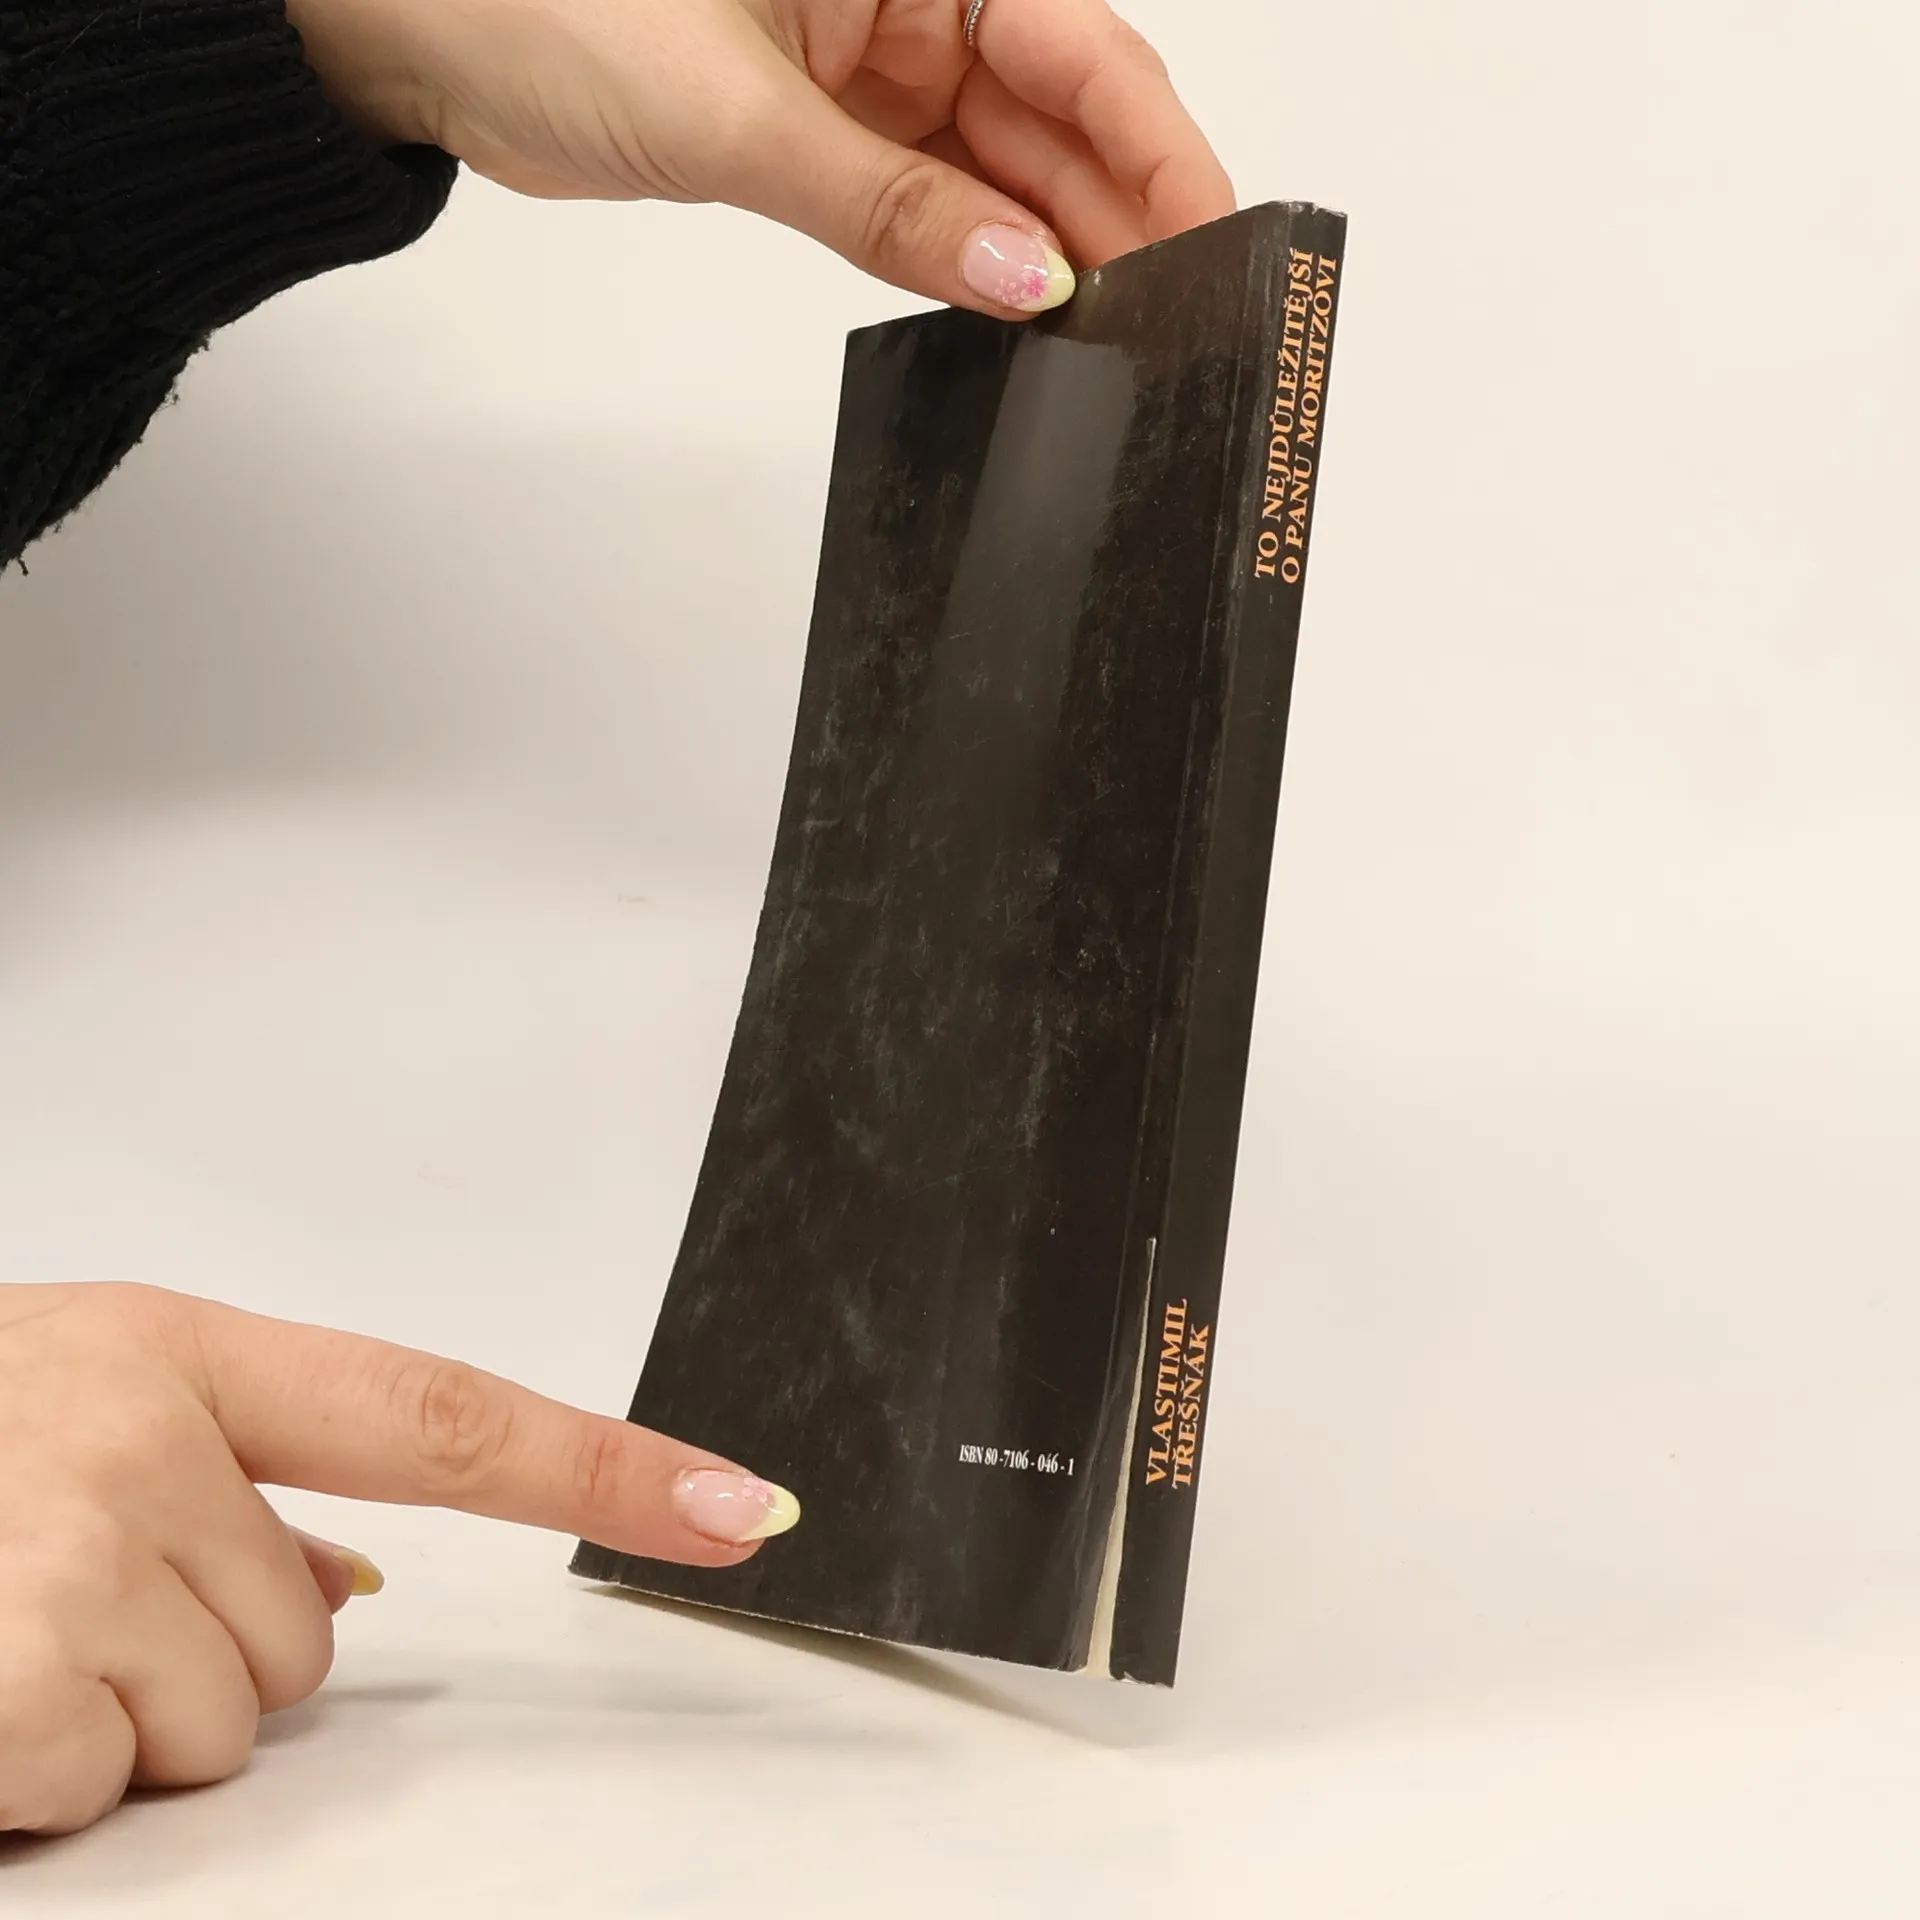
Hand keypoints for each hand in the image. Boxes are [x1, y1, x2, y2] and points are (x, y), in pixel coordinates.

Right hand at [0, 1282, 797, 1835]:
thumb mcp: (63, 1408)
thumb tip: (360, 1589)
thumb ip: (224, 1484)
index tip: (738, 1504)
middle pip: (307, 1634)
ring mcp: (63, 1552)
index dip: (605, 1463)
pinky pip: (107, 1787)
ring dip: (112, 1717)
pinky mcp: (0, 1677)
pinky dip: (33, 1776)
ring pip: (219, 1722)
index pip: (441, 1413)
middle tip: (46, 1585)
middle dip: (200, 1644)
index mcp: (173, 1351)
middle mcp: (135, 1432)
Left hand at [286, 0, 1234, 314]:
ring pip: (998, 163)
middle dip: (1115, 213)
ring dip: (1047, 246)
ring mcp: (867, 65)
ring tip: (1107, 338)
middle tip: (1169, 321)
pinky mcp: (824, 126)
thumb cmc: (542, 2)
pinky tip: (1013, 312)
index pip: (1077, 44)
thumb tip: (1019, 280)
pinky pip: (927, 197)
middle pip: (1055, 109)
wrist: (415, 33)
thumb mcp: (740, 115)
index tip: (1211, 237)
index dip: (1156, 146)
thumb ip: (891, 207)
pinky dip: (966, 254)